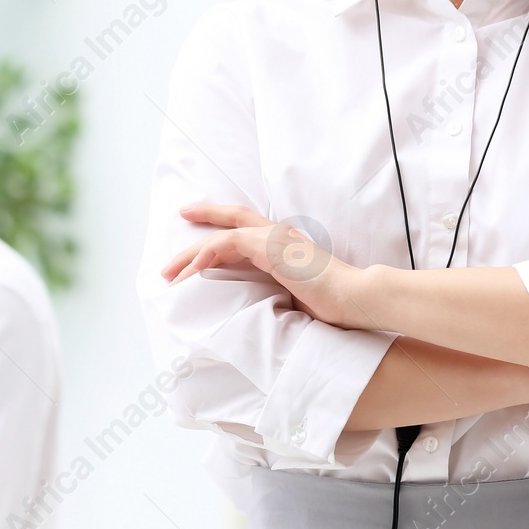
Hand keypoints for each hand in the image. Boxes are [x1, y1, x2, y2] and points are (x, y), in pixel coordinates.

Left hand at [161, 203, 383, 331]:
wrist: (357, 298)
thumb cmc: (336, 305)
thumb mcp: (298, 297)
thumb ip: (278, 293)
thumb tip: (257, 309)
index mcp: (286, 246)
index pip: (246, 230)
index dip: (220, 228)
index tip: (196, 238)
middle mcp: (279, 235)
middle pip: (231, 220)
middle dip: (200, 226)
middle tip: (173, 241)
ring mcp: (276, 238)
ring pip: (223, 234)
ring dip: (192, 252)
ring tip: (170, 272)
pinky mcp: (272, 247)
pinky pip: (229, 242)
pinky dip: (207, 253)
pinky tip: (191, 269)